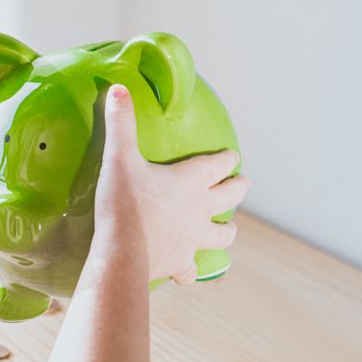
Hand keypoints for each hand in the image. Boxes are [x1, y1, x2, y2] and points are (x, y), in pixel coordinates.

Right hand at [93, 84, 248, 285]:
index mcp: (189, 181)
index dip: (226, 159)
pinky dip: (190, 270)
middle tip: (243, 183)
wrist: (123, 254)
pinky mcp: (180, 263)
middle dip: (237, 188)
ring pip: (221, 236)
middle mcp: (199, 210)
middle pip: (228, 197)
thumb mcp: (119, 158)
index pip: (216, 165)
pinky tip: (188, 272)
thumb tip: (117, 89)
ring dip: (227, 231)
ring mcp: (192, 239)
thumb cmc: (124, 203)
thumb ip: (120, 124)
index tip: (234, 157)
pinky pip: (190, 269)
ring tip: (230, 230)